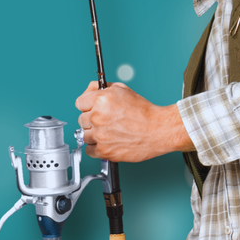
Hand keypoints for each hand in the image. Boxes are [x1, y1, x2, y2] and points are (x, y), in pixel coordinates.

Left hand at [74, 82, 191, 162]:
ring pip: (84, 135)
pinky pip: (89, 150)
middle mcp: (98, 117)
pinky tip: (106, 142)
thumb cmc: (145, 112)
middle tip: (106, 121)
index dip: (87, 105)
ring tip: (109, 132)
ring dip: (94, 134)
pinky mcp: (104, 151)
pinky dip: (96, 148)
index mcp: (101, 100)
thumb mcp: (123, 90)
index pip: (79, 103)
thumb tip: (90, 89)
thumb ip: (102, 88)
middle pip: (81, 119)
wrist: (159, 130)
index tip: (92, 109)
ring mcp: (100, 135)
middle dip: (91, 119)